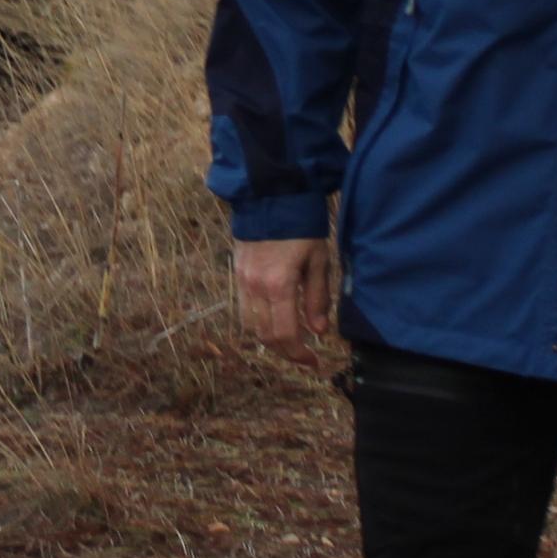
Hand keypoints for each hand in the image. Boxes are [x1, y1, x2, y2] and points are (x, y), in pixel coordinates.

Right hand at [236, 236, 334, 359]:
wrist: (270, 195)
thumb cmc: (302, 226)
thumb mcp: (318, 260)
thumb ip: (318, 298)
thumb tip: (319, 331)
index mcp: (279, 285)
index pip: (285, 334)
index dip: (299, 354)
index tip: (314, 362)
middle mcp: (255, 287)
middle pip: (265, 336)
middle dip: (286, 352)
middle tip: (305, 356)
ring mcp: (242, 281)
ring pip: (251, 327)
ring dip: (270, 340)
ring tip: (291, 341)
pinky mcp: (237, 275)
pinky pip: (245, 310)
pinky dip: (259, 323)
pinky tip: (275, 320)